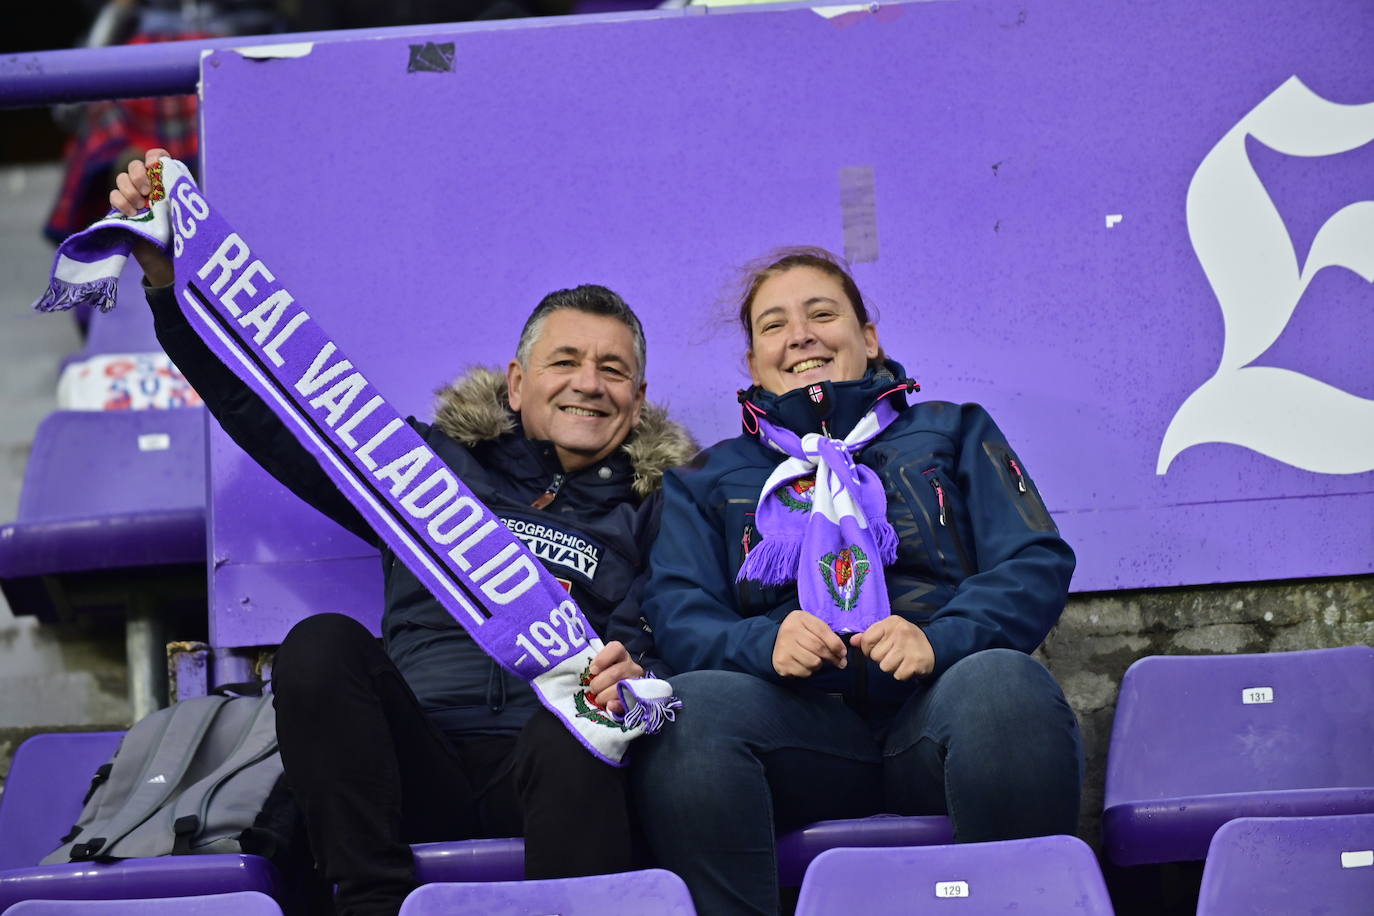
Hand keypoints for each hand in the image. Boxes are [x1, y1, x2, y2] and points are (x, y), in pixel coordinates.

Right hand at [110, 148, 174, 286]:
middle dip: (138, 174)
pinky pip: (113, 196)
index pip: (157, 158)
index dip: (155, 156)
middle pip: (135, 165)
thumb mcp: (188, 215)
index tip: (156, 164)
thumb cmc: (185, 240)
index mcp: (168, 184)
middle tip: (148, 191)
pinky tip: (132, 213)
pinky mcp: (123, 213)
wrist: (170, 265)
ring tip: (140, 207)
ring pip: (122, 179)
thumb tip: (170, 172)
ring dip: (129, 190)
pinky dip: (120, 202)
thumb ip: (180, 193)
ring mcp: (135, 200)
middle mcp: (150, 189)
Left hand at [586, 640, 643, 716]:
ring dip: (605, 695)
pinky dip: (616, 705)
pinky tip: (609, 706)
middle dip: (599, 683)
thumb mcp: (599, 669)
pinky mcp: (637, 700)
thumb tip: (591, 672)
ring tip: (598, 699)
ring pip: (620, 688)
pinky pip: (626, 703)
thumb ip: (594, 668)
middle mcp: (632, 667)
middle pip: (616, 672)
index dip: (603, 658)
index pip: (616, 648)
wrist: (618, 695)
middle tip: (592, 689)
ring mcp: (637, 683)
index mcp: (621, 655)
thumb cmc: (603, 678)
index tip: (592, 670)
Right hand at [772, 610, 846, 677]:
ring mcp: (784, 647)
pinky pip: (804, 672)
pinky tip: (805, 664)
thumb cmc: (802, 633)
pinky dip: (809, 671)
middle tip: (839, 662)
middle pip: (818, 647)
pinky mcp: (781, 662)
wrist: (777, 641)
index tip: (843, 653)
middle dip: (832, 657)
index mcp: (800, 618)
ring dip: (819, 664)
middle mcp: (789, 630)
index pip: (822, 630)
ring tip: (816, 660)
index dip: (836, 644)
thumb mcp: (813, 626)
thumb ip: (829, 636)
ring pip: (813, 662)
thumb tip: (842, 655)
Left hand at [849, 617, 934, 680]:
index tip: (876, 649)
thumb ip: (870, 636)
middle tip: (893, 654)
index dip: (867, 649)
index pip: (867, 639)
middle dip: (882, 659)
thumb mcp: (888, 631)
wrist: (934, 646)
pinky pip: (897, 675)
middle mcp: (900, 633)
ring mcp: (909, 647)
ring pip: (885, 667)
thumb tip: (853, 641)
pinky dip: (901, 674)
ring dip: (891, 668)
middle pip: (875, 655)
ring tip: (900, 660)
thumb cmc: (905, 639)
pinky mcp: (915, 662)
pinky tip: (907, 666)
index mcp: (891, 623)